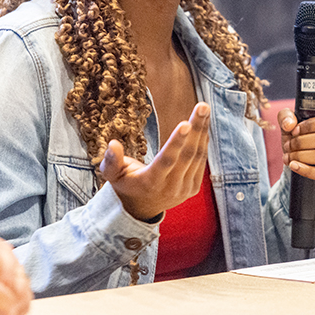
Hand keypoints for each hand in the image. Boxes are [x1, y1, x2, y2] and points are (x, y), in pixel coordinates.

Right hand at [100, 102, 210, 220]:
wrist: (142, 207)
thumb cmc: (126, 184)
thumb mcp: (112, 175)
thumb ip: (111, 161)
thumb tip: (113, 144)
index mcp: (150, 182)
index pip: (166, 161)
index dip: (176, 142)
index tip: (185, 123)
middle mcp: (171, 187)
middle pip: (187, 155)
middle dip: (196, 129)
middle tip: (202, 106)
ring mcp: (185, 188)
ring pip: (198, 156)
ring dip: (202, 131)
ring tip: (204, 109)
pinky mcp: (194, 187)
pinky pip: (201, 160)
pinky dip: (203, 141)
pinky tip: (203, 124)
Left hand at [278, 108, 314, 195]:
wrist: (310, 166)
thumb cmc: (304, 141)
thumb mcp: (294, 126)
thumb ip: (286, 117)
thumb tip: (289, 124)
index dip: (310, 125)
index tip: (294, 131)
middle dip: (302, 142)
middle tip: (287, 146)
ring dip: (302, 156)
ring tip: (288, 157)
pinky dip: (306, 170)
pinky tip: (294, 166)